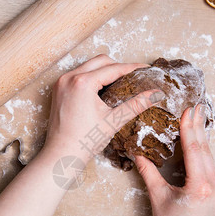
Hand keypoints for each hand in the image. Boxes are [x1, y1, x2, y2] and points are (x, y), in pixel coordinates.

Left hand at [43, 54, 165, 162]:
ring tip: (120, 82)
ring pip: (88, 66)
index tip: (145, 69)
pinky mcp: (58, 90)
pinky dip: (92, 77)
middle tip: (133, 77)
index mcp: (82, 82)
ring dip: (104, 70)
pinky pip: (78, 74)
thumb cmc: (84, 141)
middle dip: (118, 66)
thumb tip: (156, 95)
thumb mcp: (114, 120)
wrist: (61, 155)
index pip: (113, 69)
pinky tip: (102, 89)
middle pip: (100, 61)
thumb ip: (136, 105)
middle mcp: (69, 78)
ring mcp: (61, 83)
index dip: (132, 68)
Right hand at [134, 104, 214, 215]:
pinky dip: (204, 151)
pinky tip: (200, 140)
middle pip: (205, 150)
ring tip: (197, 118)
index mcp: (200, 187)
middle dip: (199, 127)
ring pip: (210, 157)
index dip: (190, 129)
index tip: (188, 112)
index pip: (194, 151)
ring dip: (202, 137)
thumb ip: (149, 173)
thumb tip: (138, 155)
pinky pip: (212, 165)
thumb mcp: (158, 198)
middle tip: (196, 107)